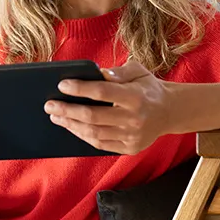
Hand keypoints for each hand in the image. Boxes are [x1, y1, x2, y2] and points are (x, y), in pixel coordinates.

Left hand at [44, 60, 176, 154]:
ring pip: (94, 133)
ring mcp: (132, 136)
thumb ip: (117, 71)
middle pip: (93, 116)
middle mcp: (134, 118)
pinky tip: (72, 127)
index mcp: (136, 96)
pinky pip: (100, 144)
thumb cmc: (148, 88)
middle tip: (50, 105)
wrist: (170, 111)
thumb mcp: (138, 71)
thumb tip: (96, 74)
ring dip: (71, 125)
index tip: (62, 85)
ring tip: (56, 117)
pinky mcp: (130, 148)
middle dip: (67, 110)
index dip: (80, 88)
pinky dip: (83, 136)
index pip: (102, 92)